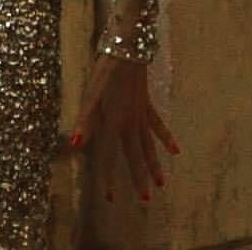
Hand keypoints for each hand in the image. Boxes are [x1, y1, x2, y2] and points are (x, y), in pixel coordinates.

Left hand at [69, 53, 180, 203]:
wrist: (127, 51)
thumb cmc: (105, 72)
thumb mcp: (90, 95)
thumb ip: (85, 122)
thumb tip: (75, 145)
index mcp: (113, 123)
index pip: (109, 156)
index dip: (108, 178)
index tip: (110, 199)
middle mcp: (129, 123)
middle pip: (134, 155)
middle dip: (138, 177)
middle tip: (145, 199)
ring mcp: (141, 115)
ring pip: (149, 145)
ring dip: (154, 164)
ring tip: (162, 183)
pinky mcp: (146, 105)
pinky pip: (157, 125)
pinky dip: (165, 137)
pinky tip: (175, 150)